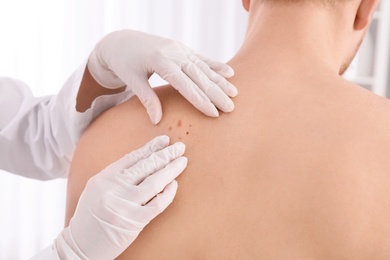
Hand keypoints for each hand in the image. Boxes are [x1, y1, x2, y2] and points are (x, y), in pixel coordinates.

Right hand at [55, 135, 186, 259]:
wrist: (81, 246)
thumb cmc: (91, 217)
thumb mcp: (96, 189)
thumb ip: (116, 175)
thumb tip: (144, 159)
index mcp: (103, 178)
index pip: (132, 157)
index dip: (150, 147)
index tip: (164, 140)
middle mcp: (113, 188)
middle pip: (145, 166)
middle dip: (165, 154)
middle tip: (180, 147)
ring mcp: (124, 205)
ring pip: (154, 182)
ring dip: (171, 169)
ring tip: (182, 161)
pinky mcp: (134, 221)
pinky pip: (157, 204)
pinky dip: (168, 193)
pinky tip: (174, 184)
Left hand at [87, 29, 237, 123]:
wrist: (120, 41)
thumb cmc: (124, 62)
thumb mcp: (132, 80)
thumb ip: (146, 99)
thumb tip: (157, 120)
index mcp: (161, 61)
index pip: (185, 85)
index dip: (200, 100)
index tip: (213, 113)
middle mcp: (173, 53)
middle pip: (199, 76)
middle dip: (216, 93)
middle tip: (231, 108)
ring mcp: (179, 49)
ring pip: (204, 67)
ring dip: (220, 80)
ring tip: (234, 93)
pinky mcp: (181, 48)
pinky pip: (201, 58)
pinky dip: (215, 65)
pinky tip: (229, 72)